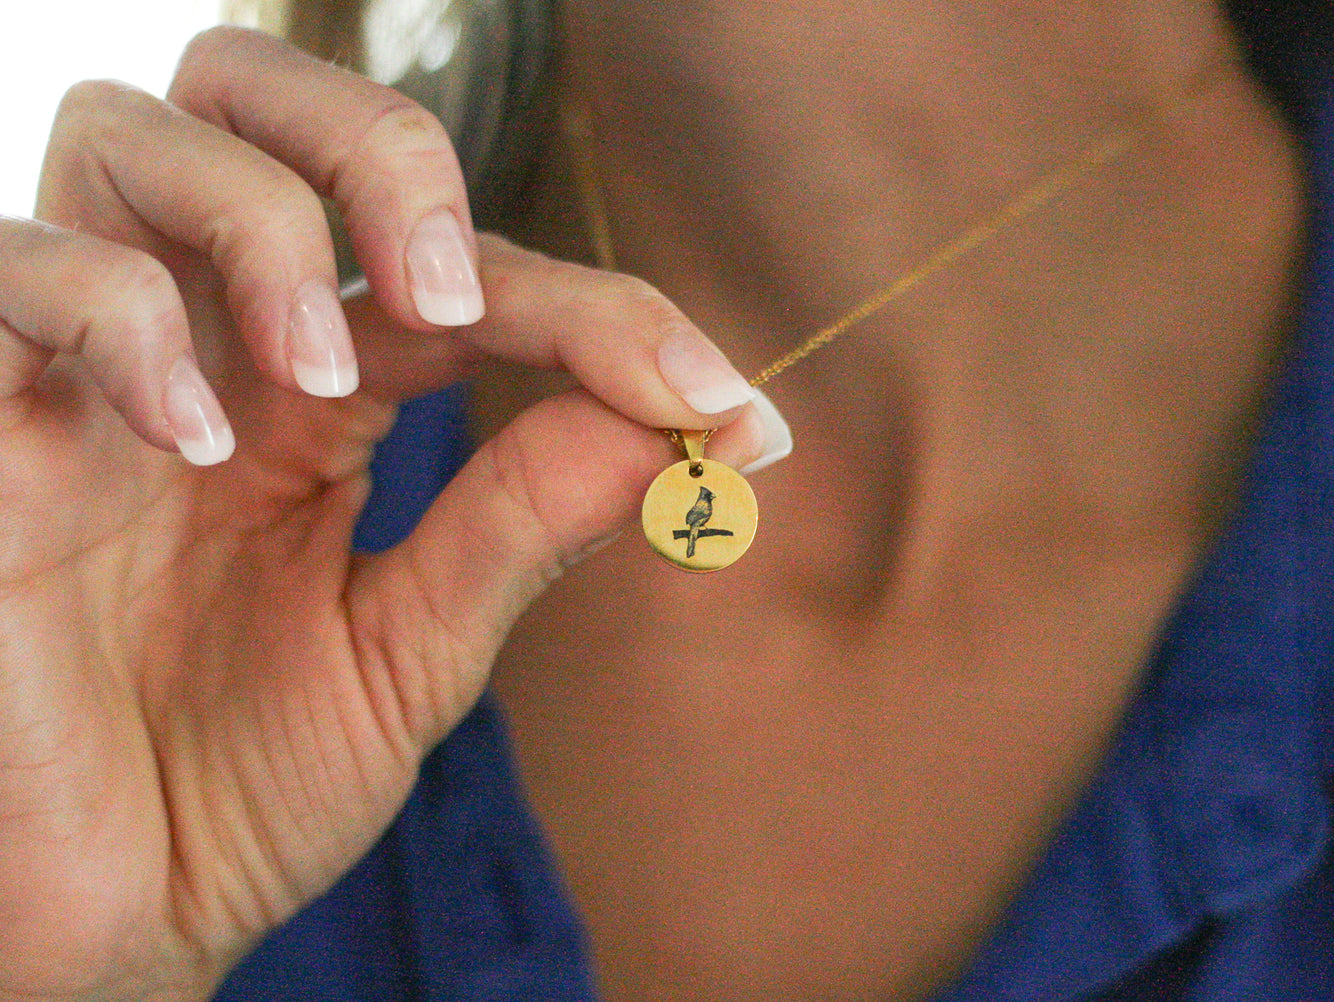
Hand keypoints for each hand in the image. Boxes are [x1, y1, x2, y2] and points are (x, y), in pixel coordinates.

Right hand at [0, 26, 762, 1000]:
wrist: (103, 928)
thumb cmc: (238, 795)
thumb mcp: (410, 656)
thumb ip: (520, 528)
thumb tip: (678, 421)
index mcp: (315, 397)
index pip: (464, 275)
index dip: (605, 316)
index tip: (727, 409)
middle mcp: (201, 351)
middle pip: (266, 103)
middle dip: (389, 157)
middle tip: (463, 304)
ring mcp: (81, 374)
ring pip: (134, 135)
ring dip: (269, 226)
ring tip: (333, 384)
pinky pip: (12, 272)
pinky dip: (120, 320)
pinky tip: (198, 441)